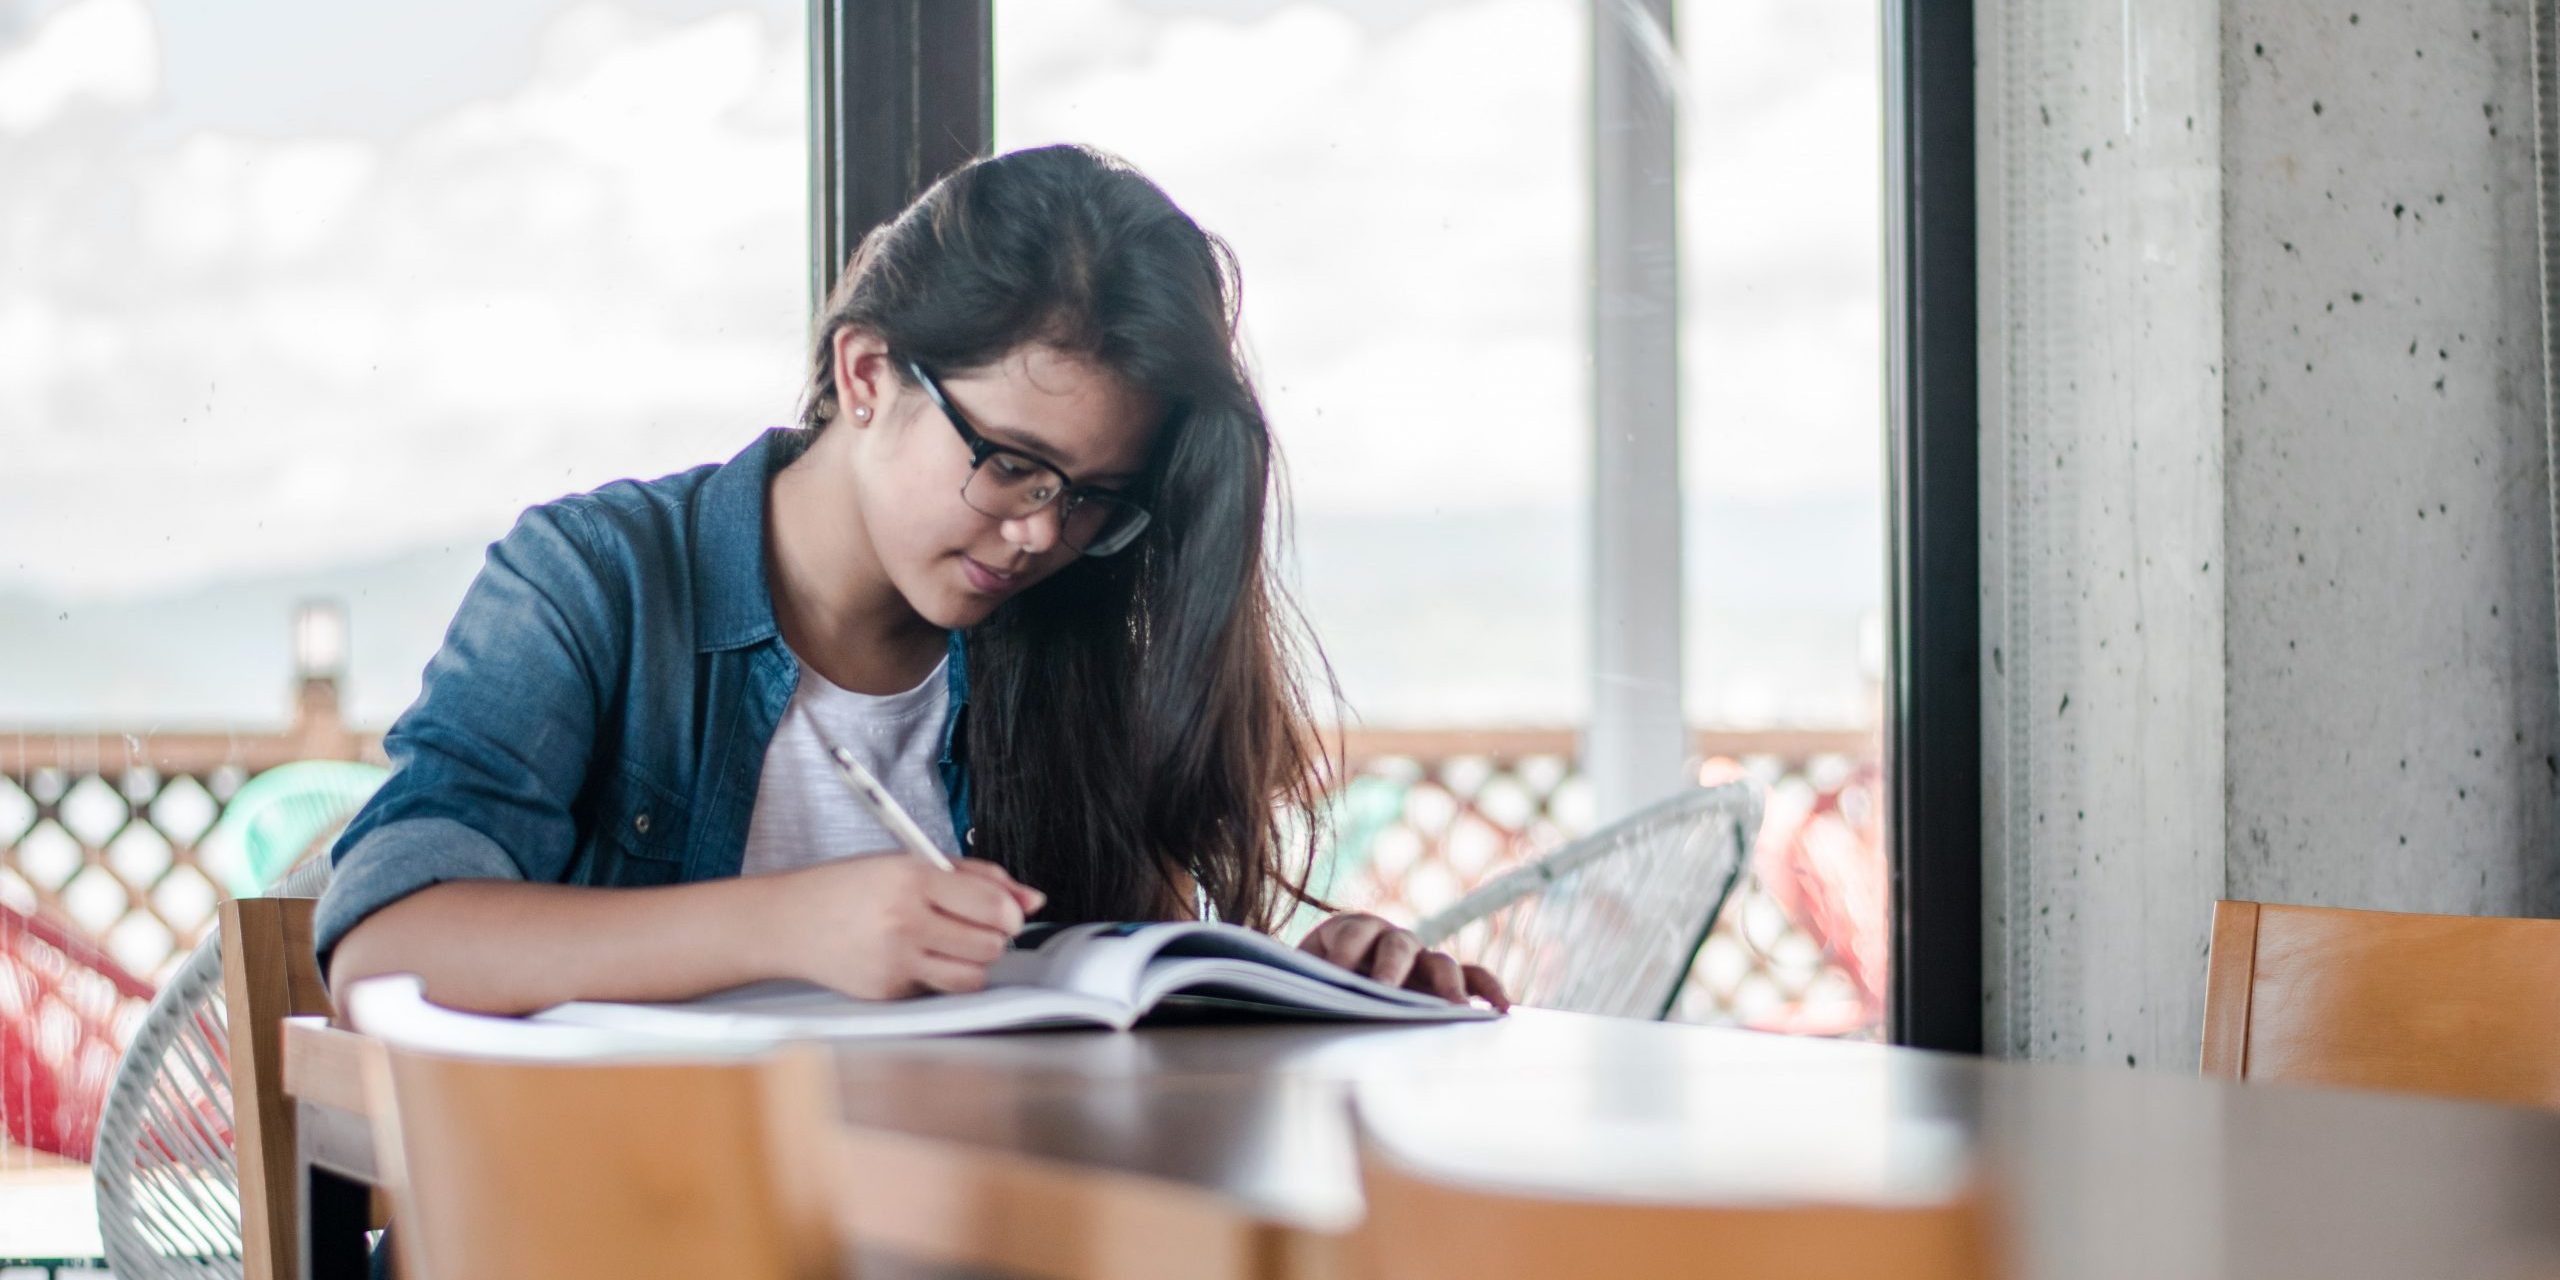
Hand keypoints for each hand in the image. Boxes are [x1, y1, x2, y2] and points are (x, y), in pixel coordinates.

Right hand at [772, 854, 1044, 998]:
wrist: (788, 923)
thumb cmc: (849, 888)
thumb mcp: (909, 863)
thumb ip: (975, 877)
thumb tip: (1031, 899)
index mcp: (911, 878)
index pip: (991, 905)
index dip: (1011, 912)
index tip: (1007, 913)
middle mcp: (904, 921)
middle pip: (990, 944)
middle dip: (993, 937)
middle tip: (976, 926)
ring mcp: (895, 961)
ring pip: (973, 976)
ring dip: (974, 961)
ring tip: (951, 944)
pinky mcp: (888, 992)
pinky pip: (939, 991)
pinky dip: (940, 977)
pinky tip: (917, 957)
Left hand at [1297, 912, 1509, 1009]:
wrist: (1325, 981)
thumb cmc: (1313, 981)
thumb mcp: (1301, 976)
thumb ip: (1301, 979)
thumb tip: (1292, 993)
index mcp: (1349, 929)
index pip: (1352, 933)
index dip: (1345, 950)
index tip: (1337, 972)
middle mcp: (1390, 938)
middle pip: (1398, 944)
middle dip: (1392, 967)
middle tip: (1386, 990)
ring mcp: (1420, 958)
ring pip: (1441, 962)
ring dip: (1448, 983)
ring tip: (1456, 1008)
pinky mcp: (1441, 978)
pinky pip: (1472, 977)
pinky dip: (1487, 988)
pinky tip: (1502, 1008)